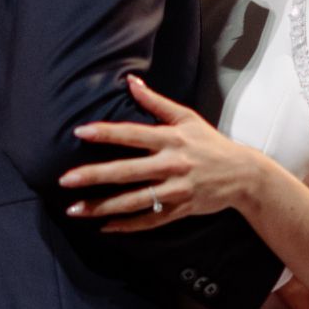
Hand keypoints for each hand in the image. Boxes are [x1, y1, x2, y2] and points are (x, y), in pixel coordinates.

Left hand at [58, 76, 266, 233]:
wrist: (243, 175)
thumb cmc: (211, 144)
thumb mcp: (187, 118)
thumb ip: (156, 102)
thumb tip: (130, 81)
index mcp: (170, 139)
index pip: (132, 134)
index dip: (106, 132)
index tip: (80, 132)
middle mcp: (171, 164)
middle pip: (127, 171)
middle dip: (94, 175)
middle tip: (65, 179)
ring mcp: (176, 190)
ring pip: (134, 200)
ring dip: (102, 206)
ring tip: (74, 209)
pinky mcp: (181, 210)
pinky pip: (150, 221)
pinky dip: (127, 226)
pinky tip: (104, 227)